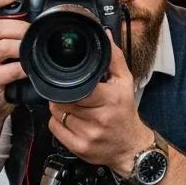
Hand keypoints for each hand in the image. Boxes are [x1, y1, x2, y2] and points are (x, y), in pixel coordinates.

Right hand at [0, 0, 27, 118]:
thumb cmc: (0, 73)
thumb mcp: (3, 50)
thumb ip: (12, 34)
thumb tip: (37, 17)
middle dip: (20, 28)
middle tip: (34, 32)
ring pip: (3, 46)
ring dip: (23, 46)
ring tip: (32, 50)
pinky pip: (10, 69)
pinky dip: (24, 68)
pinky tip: (29, 69)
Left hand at [47, 35, 151, 174]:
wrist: (131, 147)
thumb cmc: (125, 113)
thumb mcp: (125, 82)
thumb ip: (114, 58)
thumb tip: (105, 36)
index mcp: (111, 99)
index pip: (79, 88)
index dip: (71, 83)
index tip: (72, 81)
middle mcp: (100, 118)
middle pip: (64, 100)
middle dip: (64, 94)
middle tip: (72, 93)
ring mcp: (88, 135)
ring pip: (57, 113)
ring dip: (60, 107)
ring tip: (74, 106)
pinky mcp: (79, 148)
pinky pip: (54, 128)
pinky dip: (57, 121)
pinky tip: (71, 119)